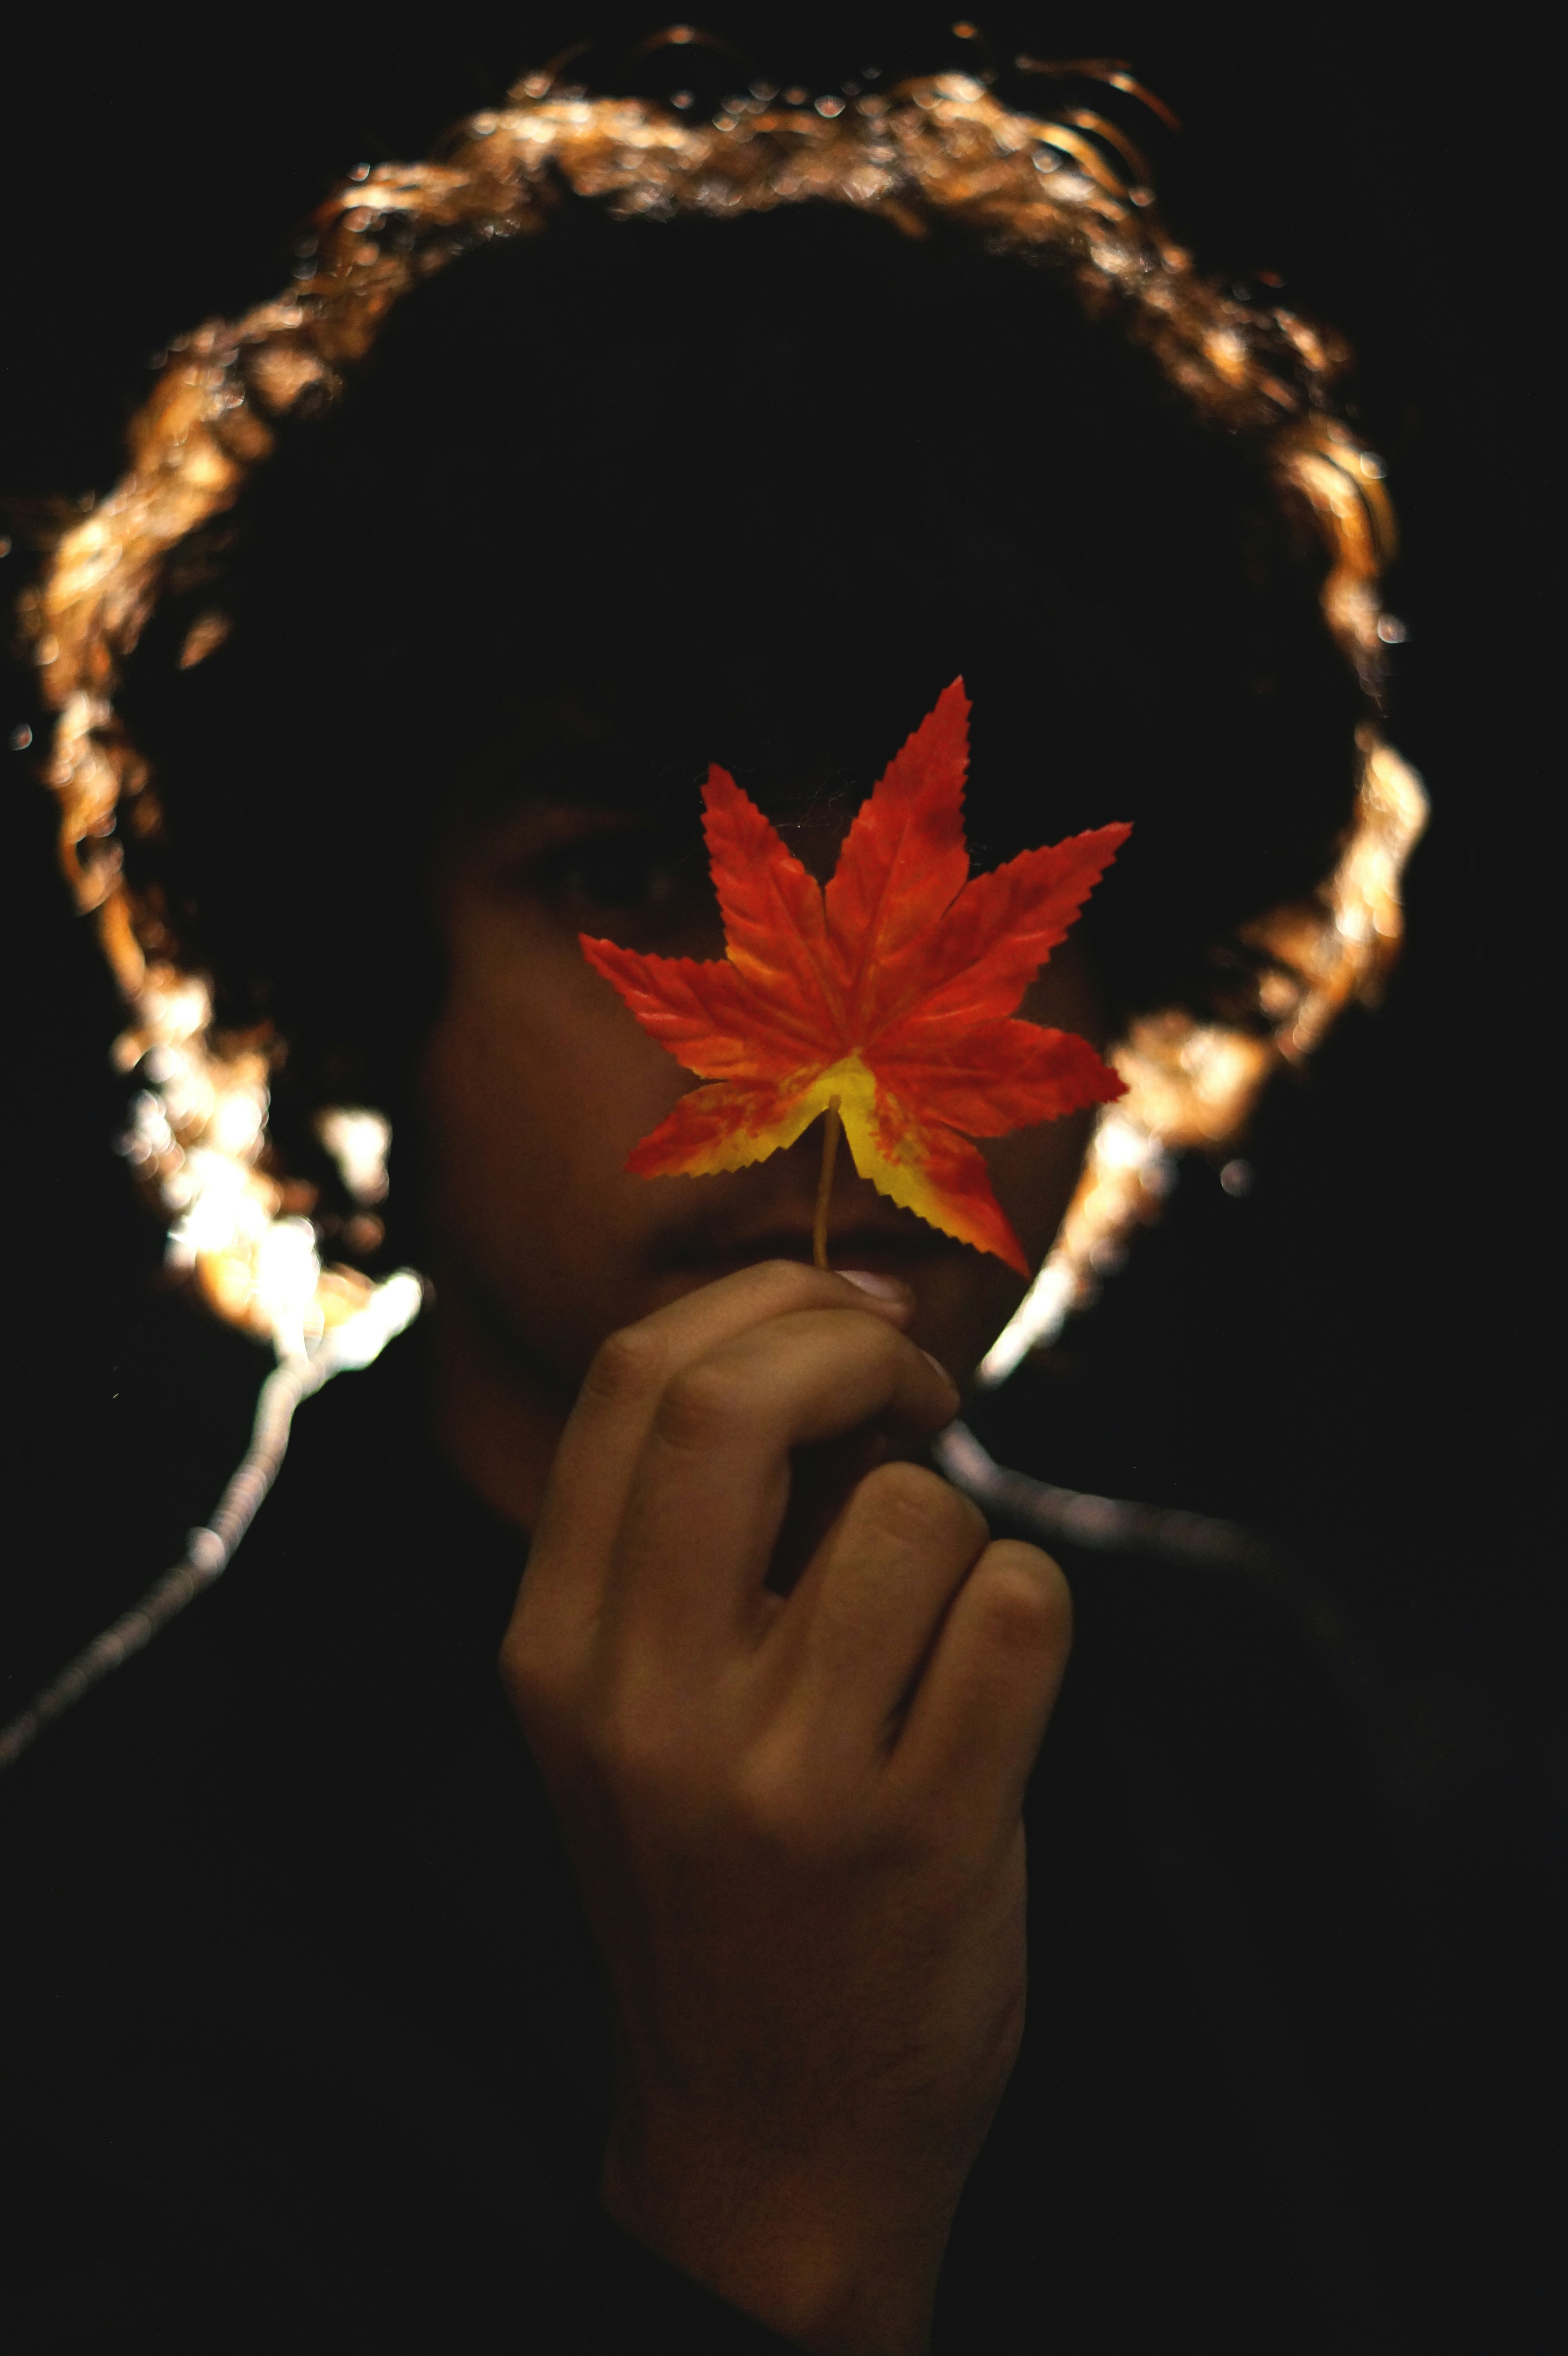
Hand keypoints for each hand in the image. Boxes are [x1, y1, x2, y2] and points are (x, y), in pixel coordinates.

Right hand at [500, 1261, 1070, 2354]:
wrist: (770, 2131)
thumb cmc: (726, 1875)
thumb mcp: (642, 1710)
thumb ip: (703, 1533)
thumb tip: (846, 1329)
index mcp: (557, 1651)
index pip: (633, 1381)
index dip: (763, 1308)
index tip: (846, 1330)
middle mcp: (643, 1704)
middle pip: (734, 1402)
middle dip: (856, 1347)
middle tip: (916, 1390)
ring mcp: (778, 1777)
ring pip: (915, 1509)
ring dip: (958, 1528)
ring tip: (933, 1622)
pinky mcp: (918, 1834)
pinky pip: (1017, 1606)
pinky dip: (1029, 1613)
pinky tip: (989, 1689)